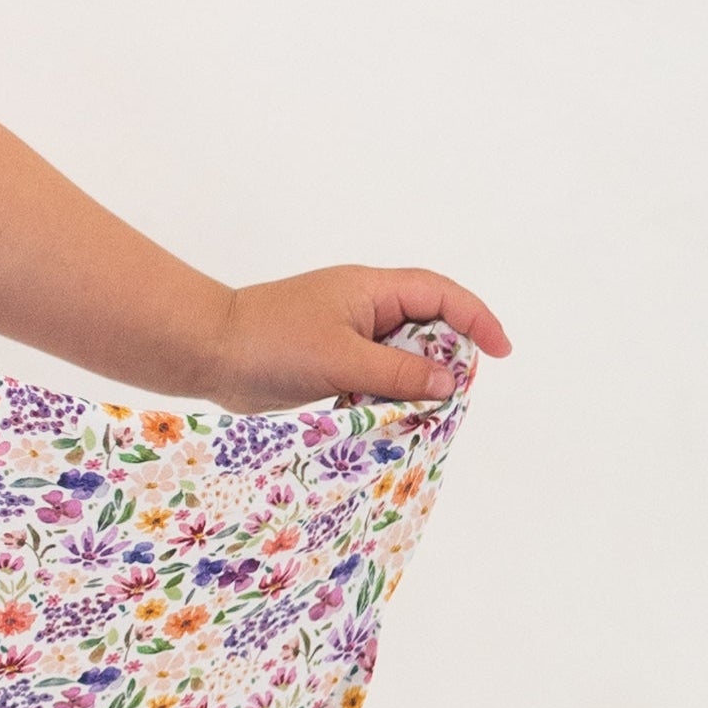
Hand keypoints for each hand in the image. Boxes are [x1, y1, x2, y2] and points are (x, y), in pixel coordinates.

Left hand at [203, 265, 511, 413]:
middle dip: (447, 357)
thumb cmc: (270, 343)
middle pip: (426, 326)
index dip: (476, 320)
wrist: (207, 353)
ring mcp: (345, 333)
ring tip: (425, 412)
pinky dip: (386, 393)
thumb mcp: (342, 359)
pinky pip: (374, 374)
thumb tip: (449, 381)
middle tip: (453, 395)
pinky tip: (389, 417)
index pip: (441, 295)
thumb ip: (399, 371)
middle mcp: (364, 307)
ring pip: (400, 355)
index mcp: (372, 289)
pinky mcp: (329, 360)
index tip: (500, 352)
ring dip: (414, 380)